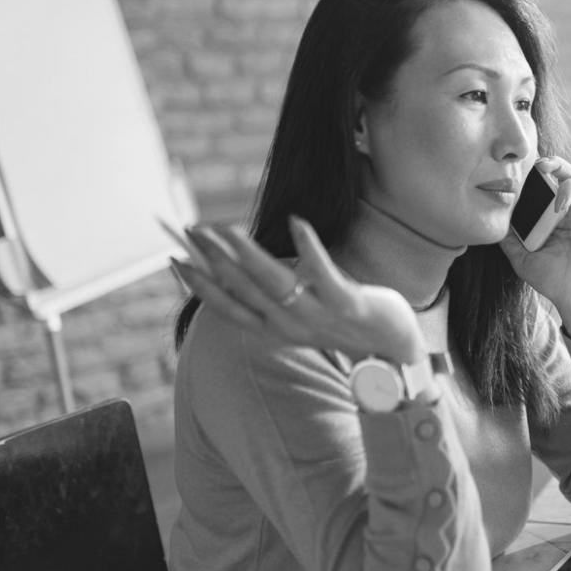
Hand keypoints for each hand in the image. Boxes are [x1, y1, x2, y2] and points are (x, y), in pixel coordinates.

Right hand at [170, 218, 425, 365]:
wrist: (396, 349)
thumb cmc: (347, 325)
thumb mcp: (302, 314)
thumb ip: (273, 297)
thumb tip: (242, 268)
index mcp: (276, 330)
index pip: (228, 308)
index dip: (200, 285)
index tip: (174, 259)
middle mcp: (291, 325)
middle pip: (244, 289)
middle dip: (215, 259)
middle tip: (191, 229)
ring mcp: (319, 315)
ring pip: (275, 282)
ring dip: (249, 254)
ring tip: (226, 228)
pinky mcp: (348, 303)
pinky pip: (324, 273)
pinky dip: (308, 248)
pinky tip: (296, 221)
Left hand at [497, 157, 570, 340]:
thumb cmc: (553, 281)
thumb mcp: (523, 260)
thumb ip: (509, 239)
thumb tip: (493, 220)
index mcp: (553, 216)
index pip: (547, 185)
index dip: (539, 172)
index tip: (526, 168)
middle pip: (567, 175)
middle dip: (557, 165)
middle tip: (543, 166)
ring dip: (569, 188)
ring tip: (559, 205)